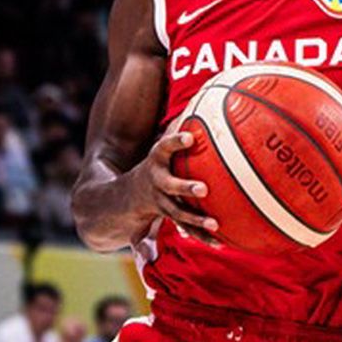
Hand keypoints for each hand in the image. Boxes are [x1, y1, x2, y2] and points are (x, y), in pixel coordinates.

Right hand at [121, 126, 217, 244]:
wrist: (118, 199)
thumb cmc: (152, 165)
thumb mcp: (158, 148)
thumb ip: (177, 128)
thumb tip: (206, 98)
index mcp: (155, 162)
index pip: (163, 148)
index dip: (175, 142)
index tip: (189, 136)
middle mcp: (157, 183)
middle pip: (171, 186)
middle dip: (186, 187)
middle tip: (203, 189)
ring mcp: (162, 203)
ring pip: (179, 214)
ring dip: (196, 220)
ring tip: (215, 225)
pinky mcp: (169, 218)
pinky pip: (187, 229)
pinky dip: (203, 236)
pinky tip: (222, 243)